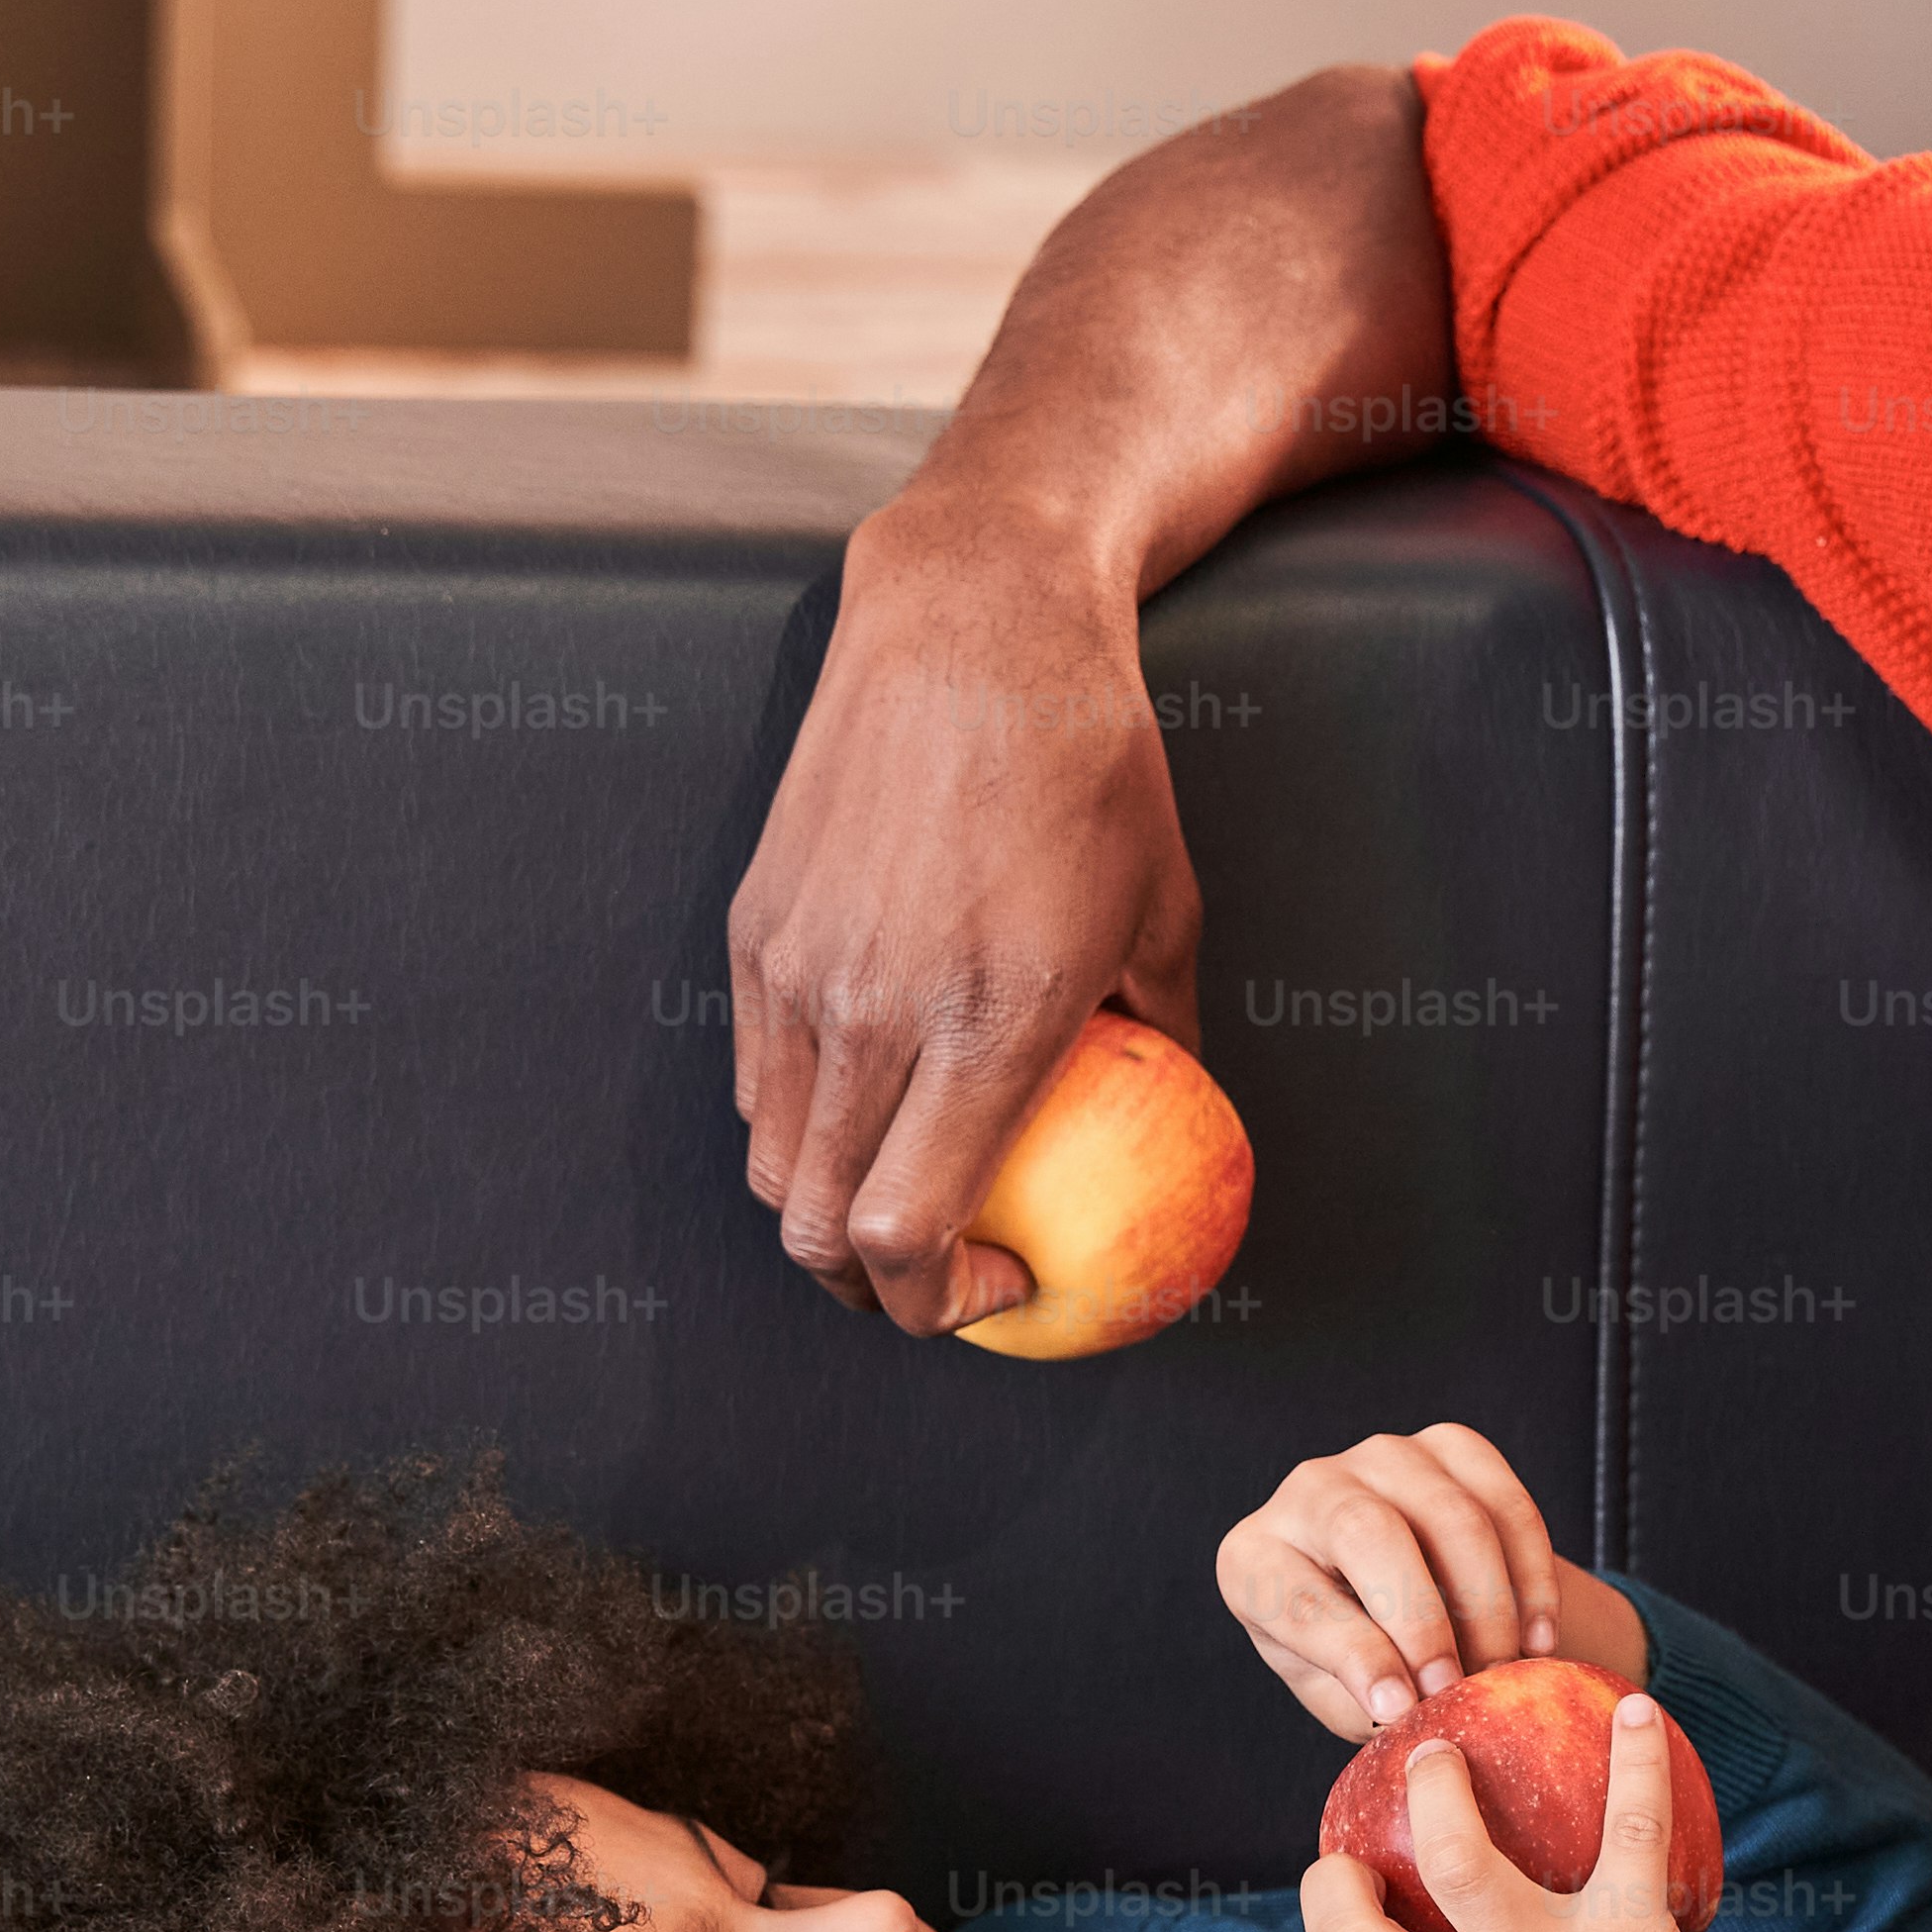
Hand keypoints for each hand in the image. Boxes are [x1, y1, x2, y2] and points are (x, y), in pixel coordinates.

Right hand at [730, 514, 1206, 1336]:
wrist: (973, 626)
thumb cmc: (1098, 767)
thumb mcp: (1165, 913)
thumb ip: (1162, 1038)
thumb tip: (1178, 1123)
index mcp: (982, 1025)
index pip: (906, 1232)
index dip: (941, 1304)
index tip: (998, 1288)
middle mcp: (870, 1012)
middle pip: (813, 1230)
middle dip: (869, 1293)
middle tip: (933, 1281)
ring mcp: (797, 971)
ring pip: (771, 1162)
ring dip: (824, 1212)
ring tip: (892, 1203)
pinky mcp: (753, 928)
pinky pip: (757, 1076)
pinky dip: (798, 1124)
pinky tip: (862, 1105)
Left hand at [1218, 1427, 1650, 1733]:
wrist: (1409, 1600)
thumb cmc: (1362, 1658)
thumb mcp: (1344, 1697)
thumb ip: (1371, 1704)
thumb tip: (1417, 1715)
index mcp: (1255, 1559)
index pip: (1298, 1601)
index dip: (1356, 1657)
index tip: (1403, 1708)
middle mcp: (1306, 1491)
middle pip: (1367, 1532)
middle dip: (1422, 1619)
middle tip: (1458, 1686)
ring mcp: (1381, 1456)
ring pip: (1451, 1517)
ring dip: (1489, 1606)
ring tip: (1503, 1672)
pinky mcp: (1450, 1445)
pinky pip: (1505, 1502)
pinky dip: (1530, 1576)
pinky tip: (1538, 1638)